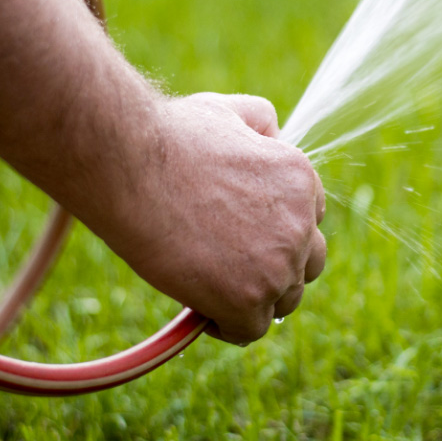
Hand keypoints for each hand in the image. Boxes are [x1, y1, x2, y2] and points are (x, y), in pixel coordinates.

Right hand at [91, 92, 325, 344]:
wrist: (131, 165)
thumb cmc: (170, 136)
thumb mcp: (228, 110)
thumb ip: (260, 121)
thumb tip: (273, 133)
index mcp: (302, 180)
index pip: (310, 222)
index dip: (276, 233)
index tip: (244, 239)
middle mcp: (301, 224)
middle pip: (306, 266)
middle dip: (273, 269)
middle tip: (230, 266)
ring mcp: (278, 265)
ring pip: (282, 302)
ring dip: (252, 298)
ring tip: (211, 285)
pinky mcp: (248, 299)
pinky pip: (250, 330)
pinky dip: (225, 325)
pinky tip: (199, 307)